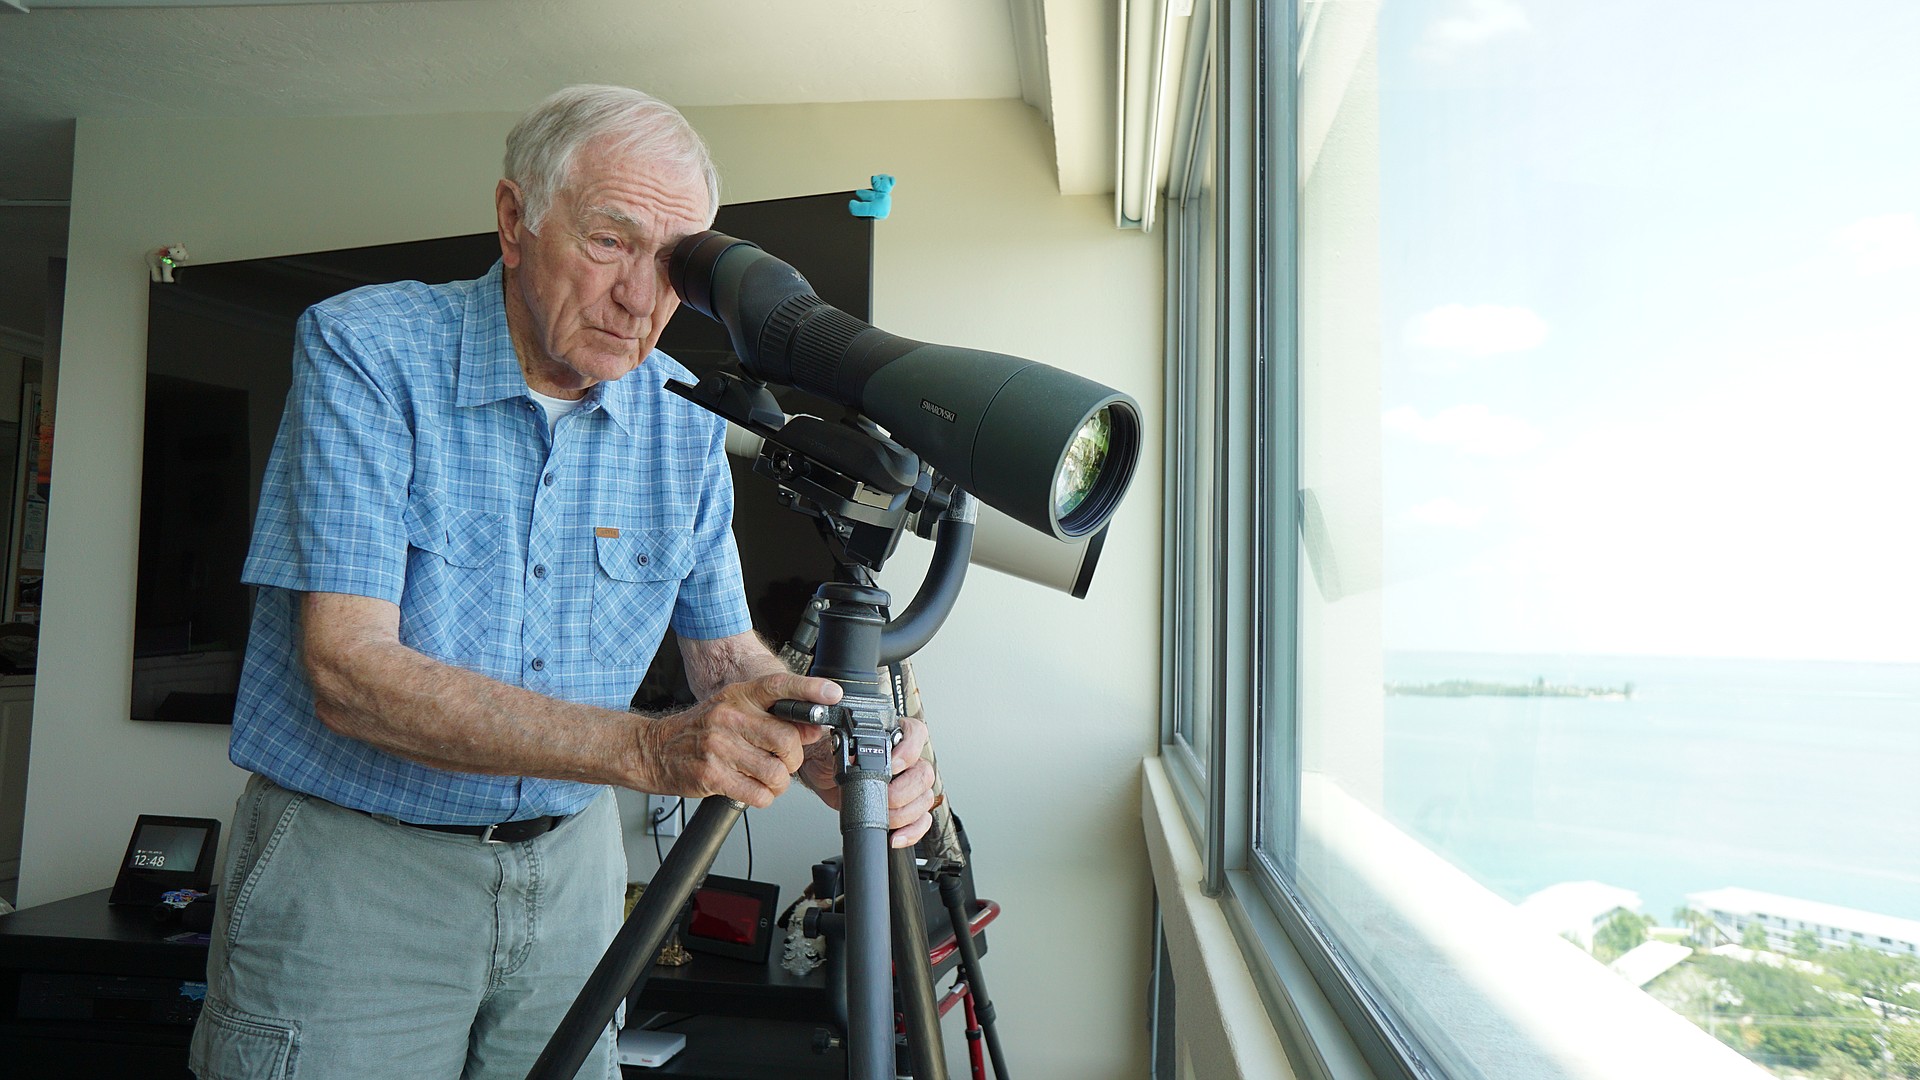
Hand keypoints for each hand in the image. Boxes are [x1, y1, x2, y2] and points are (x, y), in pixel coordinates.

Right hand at [636, 672, 838, 807]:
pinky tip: (751, 789)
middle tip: (783, 762)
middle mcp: (729, 716)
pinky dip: (762, 797)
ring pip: (775, 772)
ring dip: (778, 783)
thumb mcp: (735, 712)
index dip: (809, 689)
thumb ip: (774, 718)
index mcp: (738, 696)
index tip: (833, 694)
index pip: (778, 685)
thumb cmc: (699, 730)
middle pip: (786, 740)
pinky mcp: (711, 774)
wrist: (654, 749)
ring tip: (765, 779)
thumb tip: (813, 728)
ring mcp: (719, 746)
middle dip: (792, 759)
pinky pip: (757, 794)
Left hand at [799, 714, 937, 848]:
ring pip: (924, 798)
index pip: (916, 734)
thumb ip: (846, 749)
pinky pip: (921, 820)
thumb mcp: (833, 748)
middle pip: (923, 773)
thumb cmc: (829, 757)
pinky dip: (912, 831)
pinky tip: (896, 836)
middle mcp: (906, 760)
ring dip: (905, 814)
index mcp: (892, 738)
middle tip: (884, 797)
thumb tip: (854, 757)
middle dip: (903, 791)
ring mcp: (908, 784)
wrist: (821, 776)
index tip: (894, 766)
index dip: (910, 750)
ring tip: (885, 818)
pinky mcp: (904, 807)